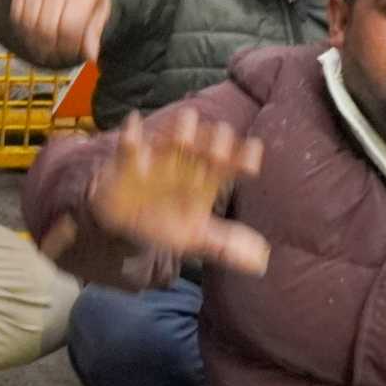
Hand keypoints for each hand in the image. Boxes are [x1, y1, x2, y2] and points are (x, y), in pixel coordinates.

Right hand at [9, 0, 113, 66]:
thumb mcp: (101, 4)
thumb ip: (95, 30)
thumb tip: (91, 57)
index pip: (69, 27)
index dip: (68, 46)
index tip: (70, 53)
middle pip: (46, 28)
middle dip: (49, 47)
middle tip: (53, 54)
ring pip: (29, 22)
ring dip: (33, 41)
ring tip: (41, 48)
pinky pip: (17, 11)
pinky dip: (22, 27)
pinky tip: (31, 33)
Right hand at [86, 109, 270, 275]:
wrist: (124, 224)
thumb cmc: (165, 224)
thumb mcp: (195, 239)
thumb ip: (224, 246)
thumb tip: (261, 262)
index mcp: (205, 179)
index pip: (230, 164)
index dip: (242, 159)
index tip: (252, 160)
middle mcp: (186, 164)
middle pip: (206, 146)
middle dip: (214, 143)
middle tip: (220, 148)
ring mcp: (158, 161)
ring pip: (172, 140)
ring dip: (180, 133)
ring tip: (186, 132)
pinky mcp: (129, 163)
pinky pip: (129, 148)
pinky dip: (130, 137)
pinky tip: (134, 123)